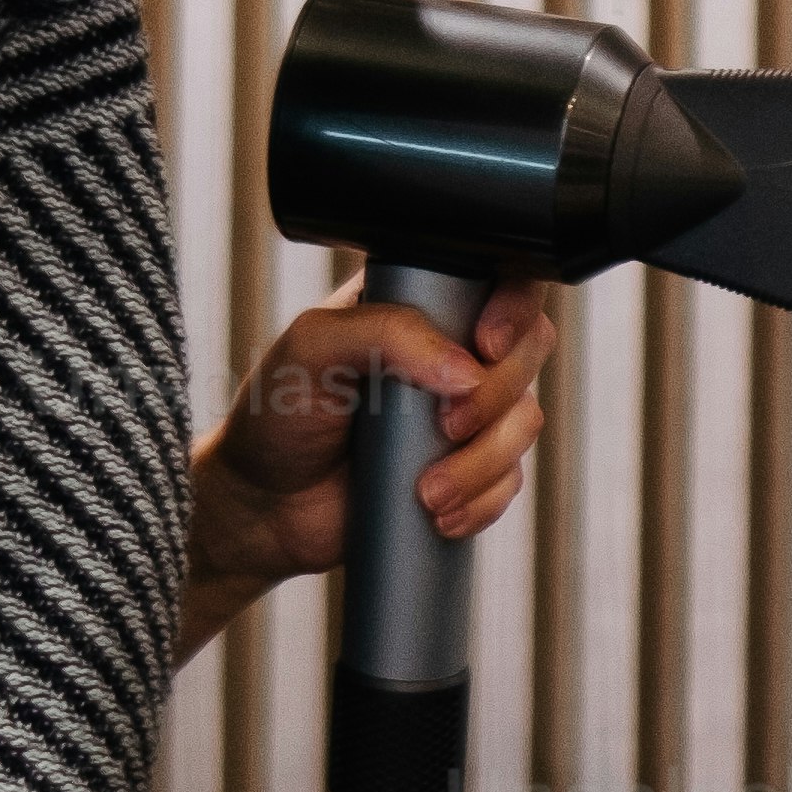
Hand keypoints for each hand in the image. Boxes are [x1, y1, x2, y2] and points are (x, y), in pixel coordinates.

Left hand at [175, 276, 556, 665]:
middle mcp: (451, 350)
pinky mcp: (466, 470)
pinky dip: (483, 500)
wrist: (263, 505)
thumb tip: (467, 370)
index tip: (485, 345)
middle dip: (496, 396)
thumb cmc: (277, 413)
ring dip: (484, 462)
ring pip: (524, 421)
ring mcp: (464, 411)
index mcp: (419, 301)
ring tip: (427, 491)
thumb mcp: (312, 348)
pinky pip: (509, 481)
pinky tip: (437, 512)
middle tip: (445, 425)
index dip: (513, 308)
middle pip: (529, 349)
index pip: (500, 279)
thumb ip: (385, 332)